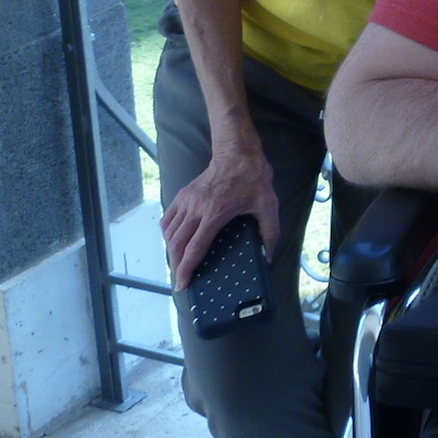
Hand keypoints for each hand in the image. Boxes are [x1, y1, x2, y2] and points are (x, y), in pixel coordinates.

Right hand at [161, 132, 279, 291]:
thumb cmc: (253, 179)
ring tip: (178, 265)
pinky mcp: (182, 195)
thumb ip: (269, 232)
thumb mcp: (267, 205)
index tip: (182, 284)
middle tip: (180, 280)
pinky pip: (168, 219)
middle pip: (176, 244)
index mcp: (215, 213)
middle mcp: (196, 208)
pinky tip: (174, 243)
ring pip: (169, 233)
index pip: (195, 247)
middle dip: (176, 265)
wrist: (238, 152)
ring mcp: (186, 200)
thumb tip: (268, 257)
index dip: (186, 268)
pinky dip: (168, 234)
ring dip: (171, 251)